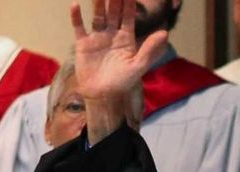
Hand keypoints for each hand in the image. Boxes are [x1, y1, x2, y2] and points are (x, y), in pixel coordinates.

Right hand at [70, 0, 166, 143]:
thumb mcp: (139, 65)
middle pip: (113, 13)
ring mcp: (97, 39)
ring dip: (97, 4)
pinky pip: (79, 27)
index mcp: (127, 40)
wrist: (103, 95)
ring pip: (97, 17)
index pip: (128, 17)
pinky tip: (75, 4)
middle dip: (114, 0)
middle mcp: (112, 36)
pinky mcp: (83, 44)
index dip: (129, 4)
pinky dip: (76, 17)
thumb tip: (165, 33)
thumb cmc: (123, 82)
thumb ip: (150, 49)